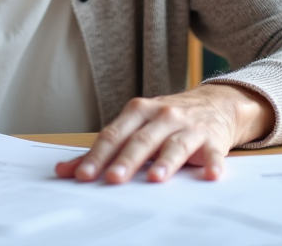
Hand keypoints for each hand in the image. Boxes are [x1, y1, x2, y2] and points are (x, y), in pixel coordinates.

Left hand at [54, 83, 273, 183]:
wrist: (216, 102)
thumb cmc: (167, 119)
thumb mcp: (135, 127)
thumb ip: (104, 149)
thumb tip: (65, 170)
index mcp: (138, 112)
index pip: (113, 135)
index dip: (97, 155)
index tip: (83, 175)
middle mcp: (162, 116)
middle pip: (140, 141)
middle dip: (126, 160)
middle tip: (113, 179)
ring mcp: (188, 126)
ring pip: (174, 145)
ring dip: (166, 161)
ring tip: (156, 178)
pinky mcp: (212, 138)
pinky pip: (213, 152)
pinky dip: (213, 163)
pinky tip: (211, 174)